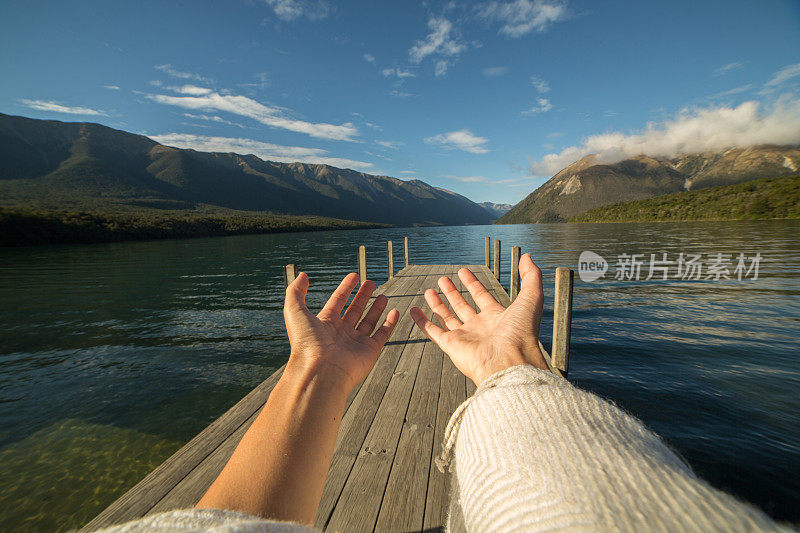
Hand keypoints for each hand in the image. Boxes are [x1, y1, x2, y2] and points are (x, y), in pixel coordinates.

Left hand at [284, 272, 398, 391]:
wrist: (320, 372)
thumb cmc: (306, 344)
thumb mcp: (295, 311)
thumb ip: (296, 292)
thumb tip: (302, 275)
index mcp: (324, 324)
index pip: (337, 301)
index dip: (346, 288)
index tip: (354, 276)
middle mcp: (340, 333)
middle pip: (354, 311)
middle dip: (362, 296)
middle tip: (371, 283)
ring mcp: (355, 343)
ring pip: (368, 322)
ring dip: (376, 308)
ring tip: (383, 295)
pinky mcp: (369, 352)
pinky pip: (382, 335)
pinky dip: (389, 324)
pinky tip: (394, 311)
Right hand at [410, 253, 546, 385]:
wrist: (510, 361)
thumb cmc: (522, 333)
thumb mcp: (531, 298)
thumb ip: (531, 277)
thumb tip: (528, 256)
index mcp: (497, 318)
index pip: (482, 297)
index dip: (473, 283)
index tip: (463, 271)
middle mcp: (480, 328)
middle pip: (463, 307)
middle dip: (453, 292)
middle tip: (443, 279)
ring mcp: (465, 337)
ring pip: (447, 318)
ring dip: (437, 304)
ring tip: (429, 290)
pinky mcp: (451, 346)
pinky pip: (433, 332)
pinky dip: (422, 321)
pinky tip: (413, 310)